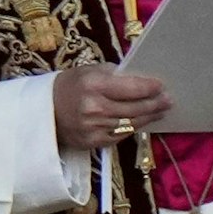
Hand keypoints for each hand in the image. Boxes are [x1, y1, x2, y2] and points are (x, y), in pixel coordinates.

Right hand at [53, 64, 170, 149]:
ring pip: (131, 123)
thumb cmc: (69, 86)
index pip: (130, 88)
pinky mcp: (93, 142)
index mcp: (94, 85)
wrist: (44, 112)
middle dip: (155, 104)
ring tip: (161, 111)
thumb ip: (114, 74)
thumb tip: (140, 78)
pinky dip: (133, 128)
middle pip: (134, 108)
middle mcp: (95, 108)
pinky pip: (120, 135)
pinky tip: (142, 121)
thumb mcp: (88, 71)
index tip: (161, 85)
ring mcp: (94, 128)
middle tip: (169, 100)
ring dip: (149, 117)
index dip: (149, 88)